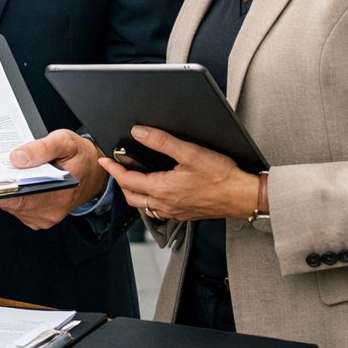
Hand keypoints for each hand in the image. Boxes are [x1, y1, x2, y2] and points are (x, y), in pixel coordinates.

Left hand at [0, 128, 106, 229]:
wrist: (96, 171)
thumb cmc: (81, 156)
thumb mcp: (65, 141)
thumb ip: (42, 148)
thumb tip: (18, 157)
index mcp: (57, 194)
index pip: (18, 199)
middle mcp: (49, 211)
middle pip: (11, 203)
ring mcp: (43, 216)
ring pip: (12, 207)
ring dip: (3, 192)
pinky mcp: (39, 216)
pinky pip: (17, 208)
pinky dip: (10, 195)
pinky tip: (11, 182)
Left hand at [97, 125, 258, 221]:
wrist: (244, 196)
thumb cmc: (221, 176)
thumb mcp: (190, 152)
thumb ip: (161, 142)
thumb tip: (138, 132)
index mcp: (162, 189)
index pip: (128, 180)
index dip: (113, 169)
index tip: (104, 161)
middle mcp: (165, 205)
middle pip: (132, 197)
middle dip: (121, 182)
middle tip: (116, 169)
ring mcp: (175, 212)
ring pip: (144, 206)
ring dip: (134, 193)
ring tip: (133, 178)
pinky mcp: (184, 215)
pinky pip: (158, 210)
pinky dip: (149, 200)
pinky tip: (156, 190)